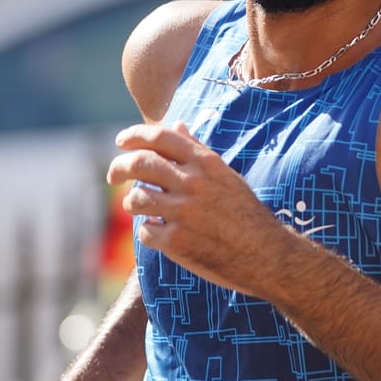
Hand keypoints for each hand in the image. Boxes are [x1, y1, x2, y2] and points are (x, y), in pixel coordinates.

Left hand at [107, 121, 290, 297]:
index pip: (160, 137)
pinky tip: (160, 233)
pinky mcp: (177, 242)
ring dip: (132, 202)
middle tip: (113, 176)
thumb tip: (177, 124)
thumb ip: (198, 150)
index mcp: (205, 163)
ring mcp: (183, 213)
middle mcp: (193, 184)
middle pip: (139, 163)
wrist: (268, 255)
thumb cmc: (246, 214)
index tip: (121, 142)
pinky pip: (146, 231)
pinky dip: (149, 232)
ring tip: (139, 207)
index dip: (134, 136)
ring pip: (136, 198)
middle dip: (118, 167)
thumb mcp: (226, 175)